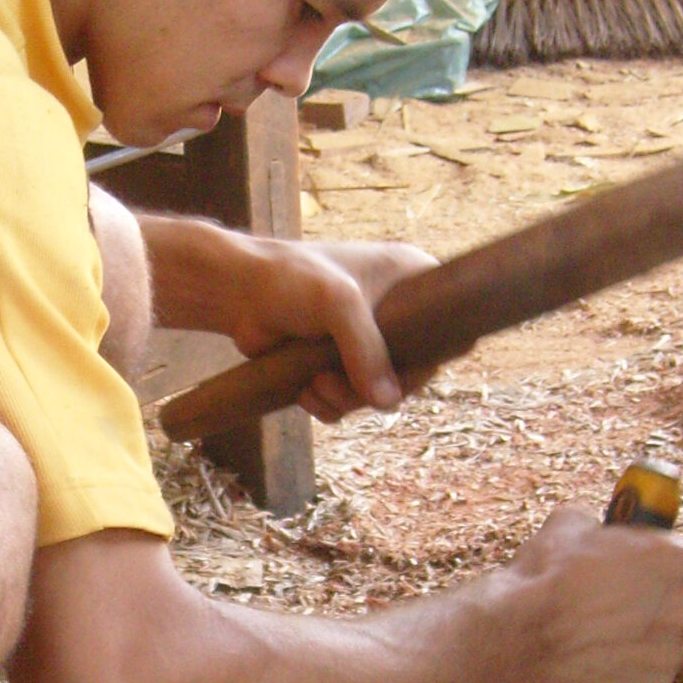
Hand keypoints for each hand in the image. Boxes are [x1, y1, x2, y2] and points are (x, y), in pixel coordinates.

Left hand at [225, 235, 439, 418]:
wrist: (235, 291)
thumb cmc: (288, 280)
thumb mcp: (337, 305)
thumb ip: (367, 350)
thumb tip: (387, 403)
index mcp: (410, 278)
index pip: (447, 328)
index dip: (428, 358)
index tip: (397, 373)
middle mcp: (394, 310)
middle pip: (412, 371)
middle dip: (373, 388)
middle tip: (338, 384)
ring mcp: (364, 339)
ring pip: (378, 391)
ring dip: (346, 399)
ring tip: (315, 386)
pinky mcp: (336, 362)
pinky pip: (349, 399)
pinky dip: (329, 405)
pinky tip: (306, 391)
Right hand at [505, 506, 682, 682]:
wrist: (514, 634)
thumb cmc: (541, 578)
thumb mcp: (568, 524)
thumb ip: (600, 528)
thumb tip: (597, 531)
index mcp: (674, 558)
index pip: (680, 556)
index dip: (651, 563)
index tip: (632, 569)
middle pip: (679, 603)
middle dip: (652, 605)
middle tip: (611, 607)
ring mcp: (672, 653)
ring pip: (662, 645)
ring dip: (638, 643)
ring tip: (594, 640)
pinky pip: (646, 682)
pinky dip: (625, 678)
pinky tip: (592, 665)